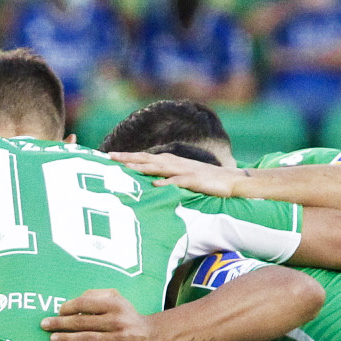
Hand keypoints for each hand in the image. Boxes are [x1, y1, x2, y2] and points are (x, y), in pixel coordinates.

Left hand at [42, 288, 166, 340]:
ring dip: (67, 339)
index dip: (68, 307)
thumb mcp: (116, 299)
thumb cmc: (126, 316)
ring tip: (53, 339)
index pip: (85, 303)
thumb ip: (96, 296)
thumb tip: (73, 303)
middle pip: (82, 322)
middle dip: (60, 324)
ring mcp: (119, 339)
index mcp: (115, 305)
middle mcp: (117, 321)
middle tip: (44, 325)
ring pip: (87, 338)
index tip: (58, 311)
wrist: (152, 336)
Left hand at [108, 149, 239, 196]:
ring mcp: (184, 171)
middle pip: (147, 158)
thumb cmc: (205, 180)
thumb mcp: (182, 176)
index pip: (145, 157)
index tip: (110, 156)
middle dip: (128, 157)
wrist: (230, 180)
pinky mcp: (193, 180)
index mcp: (171, 162)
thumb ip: (167, 175)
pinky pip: (177, 181)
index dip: (128, 156)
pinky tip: (155, 184)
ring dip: (142, 166)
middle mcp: (175, 163)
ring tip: (126, 166)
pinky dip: (166, 182)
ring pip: (159, 167)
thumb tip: (149, 180)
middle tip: (110, 156)